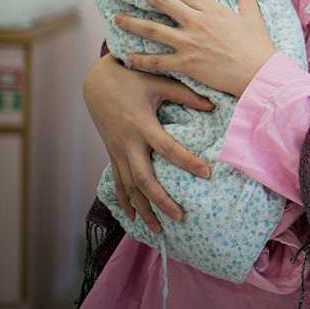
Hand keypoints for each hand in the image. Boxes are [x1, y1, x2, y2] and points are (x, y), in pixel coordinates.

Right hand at [84, 54, 214, 231]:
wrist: (96, 81)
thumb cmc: (132, 78)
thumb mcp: (159, 82)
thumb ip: (186, 94)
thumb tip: (213, 105)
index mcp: (142, 125)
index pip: (168, 149)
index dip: (188, 162)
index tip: (207, 173)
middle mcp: (127, 143)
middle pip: (144, 179)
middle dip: (161, 200)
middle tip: (181, 217)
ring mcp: (117, 151)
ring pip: (129, 188)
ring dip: (143, 210)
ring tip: (159, 230)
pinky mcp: (111, 154)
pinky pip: (118, 183)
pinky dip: (126, 202)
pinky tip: (134, 218)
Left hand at [115, 0, 276, 97]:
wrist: (259, 73)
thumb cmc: (258, 46)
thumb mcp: (254, 17)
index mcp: (212, 9)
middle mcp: (196, 22)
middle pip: (162, 1)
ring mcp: (189, 42)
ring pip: (153, 29)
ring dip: (132, 22)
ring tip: (117, 18)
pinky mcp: (186, 63)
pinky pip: (158, 61)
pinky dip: (141, 60)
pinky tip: (128, 57)